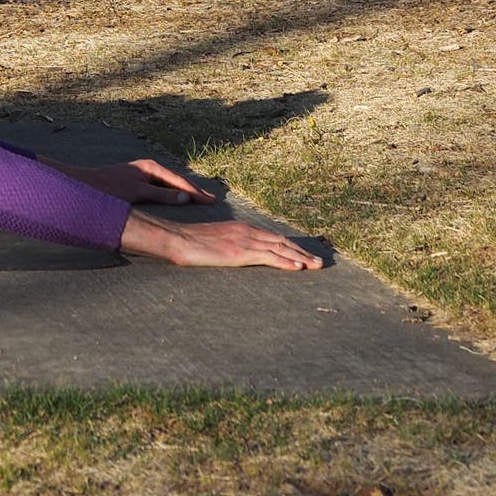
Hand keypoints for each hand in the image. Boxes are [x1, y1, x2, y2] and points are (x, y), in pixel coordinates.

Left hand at [58, 157, 216, 205]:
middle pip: (176, 180)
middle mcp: (148, 168)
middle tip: (212, 200)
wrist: (86, 185)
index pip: (179, 181)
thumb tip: (186, 197)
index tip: (212, 201)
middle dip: (194, 190)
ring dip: (184, 191)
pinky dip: (172, 192)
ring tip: (199, 199)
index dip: (196, 192)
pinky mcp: (137, 180)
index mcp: (151, 168)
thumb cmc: (109, 189)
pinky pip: (160, 186)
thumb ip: (162, 195)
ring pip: (169, 183)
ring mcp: (142, 173)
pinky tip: (177, 198)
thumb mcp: (138, 192)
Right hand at [120, 210, 323, 270]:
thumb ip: (228, 243)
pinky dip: (286, 262)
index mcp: (241, 227)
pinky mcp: (241, 252)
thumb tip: (232, 253)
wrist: (176, 239)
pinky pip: (269, 257)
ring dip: (301, 257)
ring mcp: (245, 240)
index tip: (304, 253)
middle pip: (281, 241)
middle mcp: (247, 231)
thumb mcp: (213, 239)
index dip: (290, 245)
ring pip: (280, 248)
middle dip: (302, 251)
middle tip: (319, 261)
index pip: (272, 236)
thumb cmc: (188, 241)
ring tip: (316, 266)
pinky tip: (298, 267)